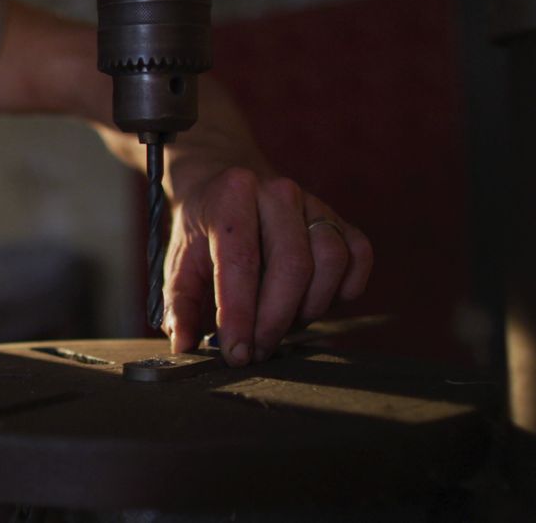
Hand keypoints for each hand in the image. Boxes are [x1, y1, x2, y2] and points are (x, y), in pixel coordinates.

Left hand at [162, 166, 372, 366]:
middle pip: (293, 265)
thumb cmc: (203, 231)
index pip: (241, 262)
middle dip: (276, 320)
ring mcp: (312, 202)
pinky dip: (347, 286)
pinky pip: (359, 254)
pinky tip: (321, 302)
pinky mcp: (337, 217)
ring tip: (284, 323)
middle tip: (259, 350)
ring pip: (331, 260)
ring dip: (312, 306)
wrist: (226, 185)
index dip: (241, 315)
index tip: (237, 353)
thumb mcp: (179, 262)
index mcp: (231, 197)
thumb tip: (184, 346)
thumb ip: (179, 305)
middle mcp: (277, 192)